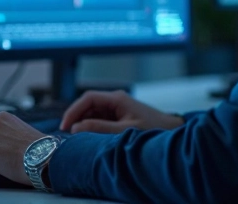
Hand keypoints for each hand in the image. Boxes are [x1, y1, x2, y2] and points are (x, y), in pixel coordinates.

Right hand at [60, 90, 184, 133]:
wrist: (172, 131)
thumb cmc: (153, 129)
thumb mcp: (124, 130)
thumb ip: (100, 128)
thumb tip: (76, 127)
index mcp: (117, 98)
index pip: (88, 98)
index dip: (73, 111)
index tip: (65, 126)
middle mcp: (116, 100)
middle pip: (88, 105)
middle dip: (76, 118)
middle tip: (67, 135)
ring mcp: (117, 108)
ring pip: (92, 113)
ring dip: (83, 123)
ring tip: (77, 138)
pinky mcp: (119, 116)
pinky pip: (100, 119)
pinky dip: (92, 127)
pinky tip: (88, 137)